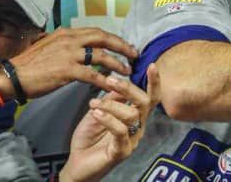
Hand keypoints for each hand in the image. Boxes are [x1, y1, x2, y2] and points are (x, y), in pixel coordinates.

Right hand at [0, 27, 137, 101]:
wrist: (11, 76)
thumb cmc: (28, 65)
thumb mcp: (48, 46)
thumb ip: (66, 45)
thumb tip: (80, 49)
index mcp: (67, 33)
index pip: (96, 32)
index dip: (113, 38)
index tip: (124, 45)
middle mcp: (70, 40)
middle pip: (104, 38)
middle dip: (122, 45)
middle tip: (134, 54)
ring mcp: (70, 54)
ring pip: (102, 56)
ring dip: (118, 63)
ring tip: (128, 71)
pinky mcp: (67, 70)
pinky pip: (93, 74)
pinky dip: (105, 80)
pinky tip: (113, 86)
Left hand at [58, 64, 160, 181]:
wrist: (76, 165)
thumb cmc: (88, 139)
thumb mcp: (98, 113)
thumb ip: (110, 100)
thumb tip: (119, 84)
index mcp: (135, 117)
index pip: (150, 97)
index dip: (154, 82)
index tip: (152, 65)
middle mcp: (138, 127)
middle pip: (145, 103)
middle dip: (128, 88)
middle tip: (110, 81)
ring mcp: (132, 140)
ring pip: (131, 115)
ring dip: (111, 105)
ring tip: (93, 103)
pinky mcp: (122, 151)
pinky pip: (120, 131)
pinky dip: (108, 119)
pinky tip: (96, 114)